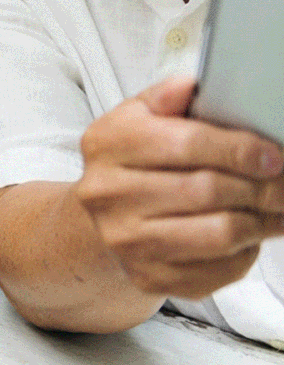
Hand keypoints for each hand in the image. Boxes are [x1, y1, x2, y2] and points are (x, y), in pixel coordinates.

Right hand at [76, 76, 283, 299]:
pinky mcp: (148, 277)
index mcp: (106, 144)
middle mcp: (107, 194)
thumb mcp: (136, 119)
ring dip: (261, 222)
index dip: (239, 149)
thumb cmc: (131, 164)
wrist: (99, 220)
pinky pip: (220, 270)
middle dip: (261, 187)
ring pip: (220, 234)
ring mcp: (126, 240)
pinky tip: (248, 236)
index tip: (272, 155)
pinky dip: (246, 253)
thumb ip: (165, 98)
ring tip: (275, 210)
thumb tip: (191, 86)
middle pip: (207, 190)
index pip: (185, 143)